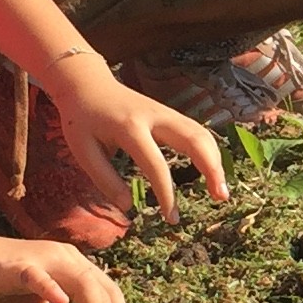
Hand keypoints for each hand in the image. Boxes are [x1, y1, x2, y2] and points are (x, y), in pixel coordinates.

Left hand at [43, 53, 229, 221]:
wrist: (87, 84)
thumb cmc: (81, 119)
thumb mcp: (83, 151)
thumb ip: (105, 179)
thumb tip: (129, 207)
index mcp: (129, 127)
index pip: (156, 165)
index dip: (167, 194)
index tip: (172, 218)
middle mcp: (154, 116)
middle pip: (194, 139)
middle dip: (211, 168)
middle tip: (221, 197)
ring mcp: (165, 112)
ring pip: (201, 133)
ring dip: (216, 161)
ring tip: (221, 191)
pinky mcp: (170, 114)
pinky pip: (196, 132)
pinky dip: (209, 152)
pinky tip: (212, 172)